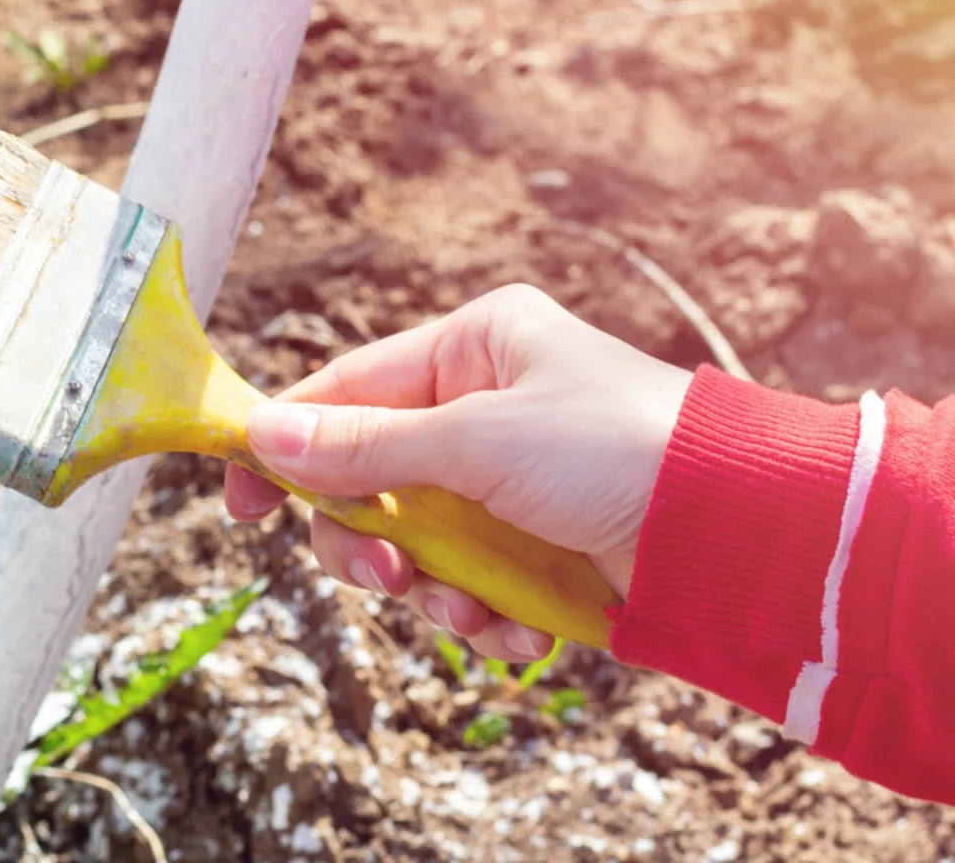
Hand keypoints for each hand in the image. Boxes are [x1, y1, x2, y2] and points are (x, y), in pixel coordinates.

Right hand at [225, 285, 691, 661]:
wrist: (740, 533)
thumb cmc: (617, 450)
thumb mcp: (475, 442)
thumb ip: (363, 449)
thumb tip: (261, 437)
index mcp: (472, 348)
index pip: (345, 391)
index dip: (287, 446)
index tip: (241, 503)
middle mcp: (484, 407)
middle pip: (368, 482)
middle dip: (371, 543)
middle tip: (386, 577)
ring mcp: (510, 481)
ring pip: (413, 545)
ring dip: (431, 590)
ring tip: (471, 612)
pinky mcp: (537, 545)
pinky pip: (468, 584)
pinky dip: (482, 617)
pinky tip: (519, 633)